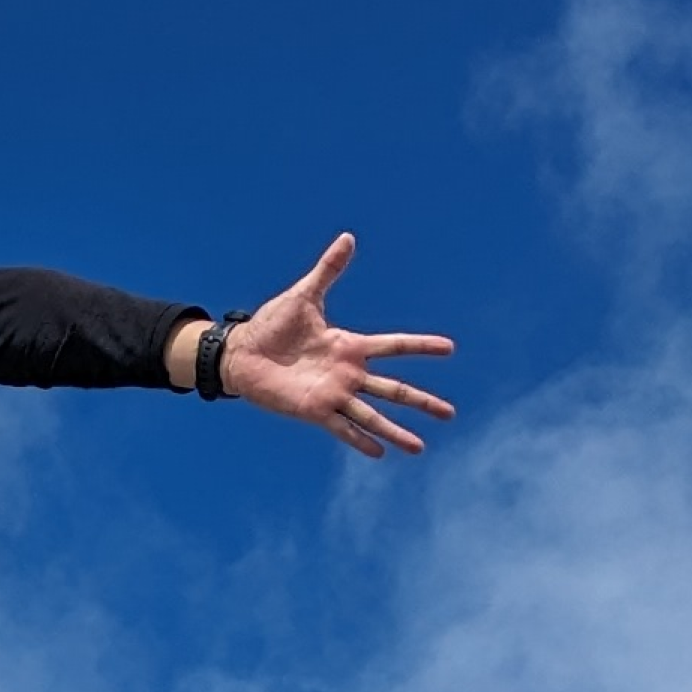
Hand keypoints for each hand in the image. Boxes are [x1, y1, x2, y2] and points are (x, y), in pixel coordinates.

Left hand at [222, 236, 454, 458]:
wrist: (241, 352)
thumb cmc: (271, 325)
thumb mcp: (304, 295)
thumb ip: (328, 270)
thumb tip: (347, 239)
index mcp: (349, 345)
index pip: (394, 346)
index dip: (421, 346)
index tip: (450, 348)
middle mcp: (348, 373)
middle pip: (393, 388)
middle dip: (421, 401)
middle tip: (450, 413)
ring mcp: (333, 394)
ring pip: (373, 416)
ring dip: (396, 431)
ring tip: (419, 448)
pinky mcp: (314, 411)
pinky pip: (341, 429)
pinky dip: (360, 441)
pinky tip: (380, 453)